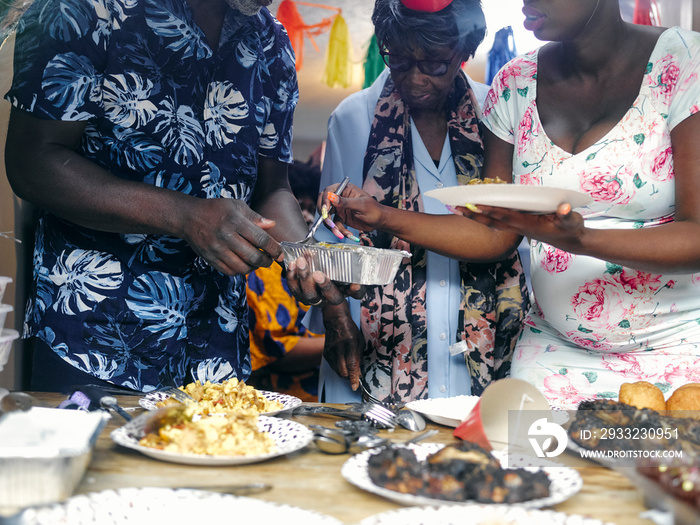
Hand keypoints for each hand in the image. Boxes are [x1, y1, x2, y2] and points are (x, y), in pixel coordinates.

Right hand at [182, 198, 282, 274]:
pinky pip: (230, 272)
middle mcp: (227, 237)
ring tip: (256, 262)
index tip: (281, 254)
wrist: (188, 217)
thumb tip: (272, 225)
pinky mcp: (210, 259)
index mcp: (236, 222)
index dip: (274, 248)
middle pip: (254, 257)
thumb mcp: (236, 206)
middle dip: (267, 261)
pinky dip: (240, 271)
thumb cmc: (216, 209)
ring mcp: (217, 250)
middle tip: (270, 260)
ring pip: (243, 268)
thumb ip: (255, 217)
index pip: (261, 239)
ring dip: (254, 268)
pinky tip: (243, 264)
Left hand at [285, 256, 364, 306]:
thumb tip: (346, 247)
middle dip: (325, 285)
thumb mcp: (337, 261)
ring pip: (310, 294)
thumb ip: (342, 257)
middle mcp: (331, 297)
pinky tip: (292, 264)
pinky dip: (292, 276)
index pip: (356, 294)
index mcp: (346, 289)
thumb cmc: (329, 265)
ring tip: (301, 261)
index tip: (355, 285)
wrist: (313, 271)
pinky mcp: (300, 295)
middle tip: (318, 274)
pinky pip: (295, 289)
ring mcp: (315, 299)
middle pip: (332, 297)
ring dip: (304, 277)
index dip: (356, 290)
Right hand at [318, 183, 385, 235]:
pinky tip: (348, 235)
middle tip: (328, 222)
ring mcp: (339, 208)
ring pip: (327, 216)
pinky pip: (335, 225)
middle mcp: (340, 198)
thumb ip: (346, 202)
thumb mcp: (361, 205)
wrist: (379, 221)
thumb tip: (332, 197)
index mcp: (344, 190)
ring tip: (339, 233)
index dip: (324, 200)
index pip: (328, 191)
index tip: (326, 210)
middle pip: (323, 203)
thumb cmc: (373, 209)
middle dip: (324, 214)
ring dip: (331, 226)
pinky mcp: (341, 218)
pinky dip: (339, 231)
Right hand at [321, 302, 363, 390]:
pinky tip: (343, 361)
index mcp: (350, 343)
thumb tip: (358, 374)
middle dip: (350, 376)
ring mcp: (330, 351)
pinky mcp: (325, 354)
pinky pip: (333, 367)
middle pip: (343, 371)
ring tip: (349, 365)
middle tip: (355, 374)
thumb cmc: (351, 331)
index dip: (353, 377)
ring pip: (337, 371)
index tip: (355, 386)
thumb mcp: (360, 342)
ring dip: (345, 372)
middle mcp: (338, 348)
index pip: (351, 364)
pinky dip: (339, 368)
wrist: (335, 321)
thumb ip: (359, 358)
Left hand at [454, 202, 585, 252]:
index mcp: (528, 225)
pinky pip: (496, 220)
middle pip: (491, 220)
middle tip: (453, 206)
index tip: (475, 204)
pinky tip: (474, 209)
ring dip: (474, 215)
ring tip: (457, 208)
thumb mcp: (573, 221)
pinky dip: (484, 215)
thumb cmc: (571, 229)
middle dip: (473, 214)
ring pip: (491, 222)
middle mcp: (518, 227)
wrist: (571, 242)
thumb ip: (567, 215)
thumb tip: (564, 209)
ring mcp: (516, 227)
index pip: (505, 215)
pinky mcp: (517, 226)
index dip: (490, 210)